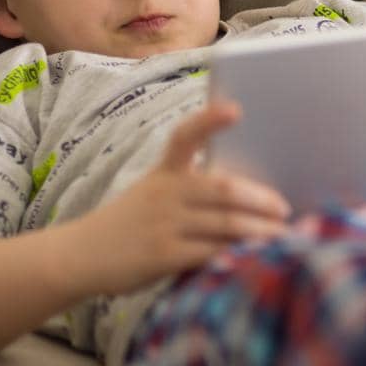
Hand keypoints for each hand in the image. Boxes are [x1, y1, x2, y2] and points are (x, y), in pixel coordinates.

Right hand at [65, 100, 292, 296]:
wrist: (80, 255)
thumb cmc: (133, 221)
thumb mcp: (155, 192)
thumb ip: (193, 187)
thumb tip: (254, 192)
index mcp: (165, 171)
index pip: (185, 136)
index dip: (209, 121)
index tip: (235, 109)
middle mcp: (165, 193)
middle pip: (223, 189)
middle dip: (261, 199)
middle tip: (285, 208)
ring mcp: (163, 224)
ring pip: (225, 223)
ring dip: (260, 230)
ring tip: (284, 235)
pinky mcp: (163, 256)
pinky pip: (212, 252)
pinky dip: (238, 253)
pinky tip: (256, 257)